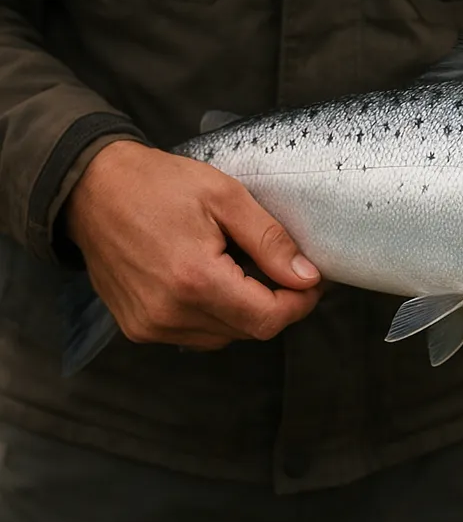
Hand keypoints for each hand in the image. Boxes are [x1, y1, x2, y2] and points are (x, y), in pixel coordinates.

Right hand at [64, 140, 323, 350]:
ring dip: (245, 310)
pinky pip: (196, 334)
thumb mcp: (226, 197)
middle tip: (286, 269)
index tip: (311, 280)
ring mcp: (149, 326)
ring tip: (243, 268)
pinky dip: (216, 314)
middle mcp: (169, 313)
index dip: (299, 304)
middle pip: (248, 330)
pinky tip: (213, 280)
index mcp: (194, 279)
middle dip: (276, 304)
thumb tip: (307, 277)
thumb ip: (270, 241)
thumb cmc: (158, 185)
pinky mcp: (138, 328)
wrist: (92, 190)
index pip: (267, 319)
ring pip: (225, 336)